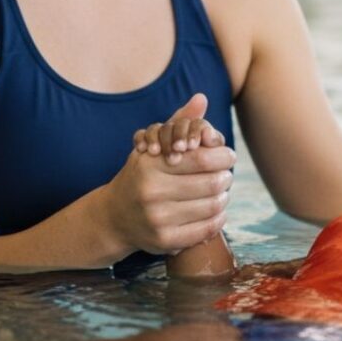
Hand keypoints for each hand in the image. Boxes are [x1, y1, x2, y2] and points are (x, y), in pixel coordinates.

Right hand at [103, 95, 233, 255]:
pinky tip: (216, 210)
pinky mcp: (165, 241)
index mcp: (150, 166)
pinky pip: (207, 228)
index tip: (227, 155)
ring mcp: (158, 220)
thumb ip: (179, 121)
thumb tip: (201, 98)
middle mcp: (151, 193)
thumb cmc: (142, 175)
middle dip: (226, 176)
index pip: (203, 158)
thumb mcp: (155, 146)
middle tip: (227, 174)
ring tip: (222, 190)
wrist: (114, 217)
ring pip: (213, 206)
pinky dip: (219, 217)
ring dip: (224, 196)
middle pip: (212, 182)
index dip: (223, 155)